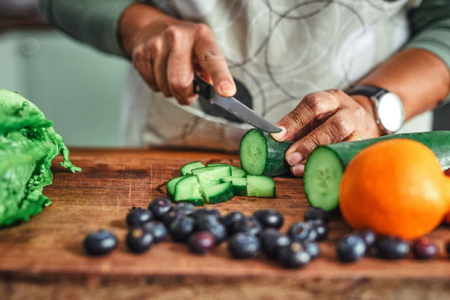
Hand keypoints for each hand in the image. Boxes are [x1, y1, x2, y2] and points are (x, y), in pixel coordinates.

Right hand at [120, 4, 235, 104]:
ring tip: (173, 75)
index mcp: (200, 36)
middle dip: (186, 96)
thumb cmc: (185, 45)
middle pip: (180, 82)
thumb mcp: (203, 49)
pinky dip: (159, 86)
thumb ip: (210, 71)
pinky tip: (161, 72)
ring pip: (165, 88)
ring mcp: (156, 44)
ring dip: (172, 91)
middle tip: (189, 94)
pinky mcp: (140, 54)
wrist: (152, 27)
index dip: (220, 77)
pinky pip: (153, 86)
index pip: (211, 59)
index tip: (226, 92)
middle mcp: (177, 37)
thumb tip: (212, 92)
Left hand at [271, 89, 380, 175]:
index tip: (277, 135)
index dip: (294, 120)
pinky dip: (329, 166)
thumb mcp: (315, 116)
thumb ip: (296, 127)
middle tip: (289, 157)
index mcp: (332, 99)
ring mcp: (361, 130)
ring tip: (298, 168)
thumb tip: (274, 141)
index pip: (313, 104)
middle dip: (309, 143)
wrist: (365, 120)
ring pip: (344, 143)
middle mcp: (350, 112)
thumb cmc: (331, 119)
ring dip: (318, 157)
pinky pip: (348, 158)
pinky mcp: (364, 148)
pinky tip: (316, 173)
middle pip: (335, 125)